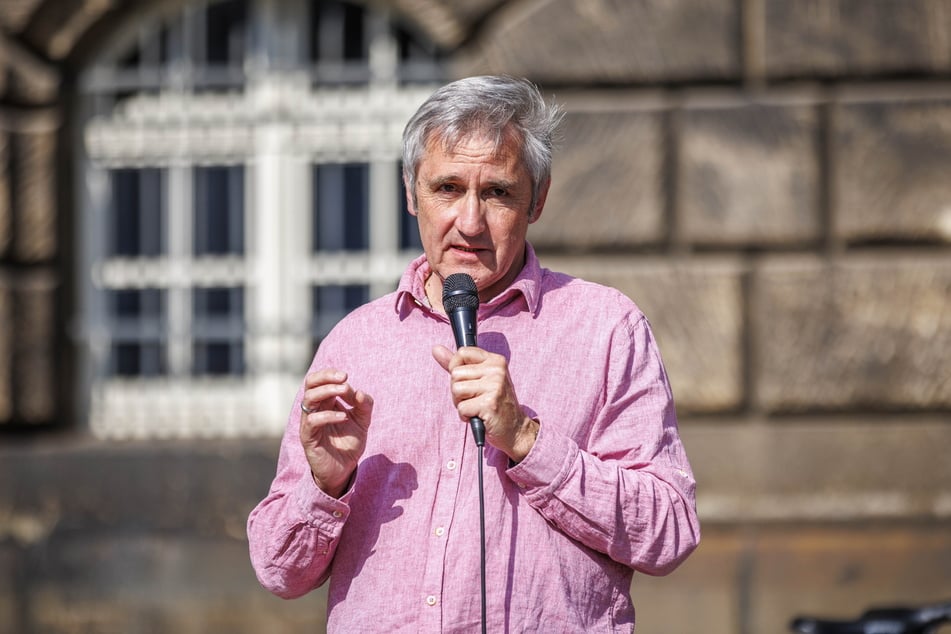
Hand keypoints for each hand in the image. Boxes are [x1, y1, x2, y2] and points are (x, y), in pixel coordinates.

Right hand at [299, 369, 372, 496]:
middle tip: (344, 378)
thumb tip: (360, 392)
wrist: (344, 470)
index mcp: (326, 402)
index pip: (320, 380)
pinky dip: (328, 415)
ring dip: (327, 391)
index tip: (346, 377)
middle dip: (326, 377)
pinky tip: (343, 417)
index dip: (332, 375)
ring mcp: (310, 422)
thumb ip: (364, 406)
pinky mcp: (308, 437)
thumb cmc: (349, 443)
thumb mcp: (362, 422)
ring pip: (309, 399)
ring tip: (345, 391)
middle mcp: (315, 409)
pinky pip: (313, 421)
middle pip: (310, 384)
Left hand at [432, 345, 537, 461]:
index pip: (463, 352)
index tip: (466, 380)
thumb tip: (436, 349)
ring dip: (461, 403)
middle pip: (455, 373)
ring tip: (476, 407)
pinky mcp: (490, 404)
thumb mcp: (478, 379)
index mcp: (495, 360)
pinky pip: (461, 408)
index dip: (456, 368)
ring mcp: (495, 386)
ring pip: (456, 389)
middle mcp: (497, 370)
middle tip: (474, 399)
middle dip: (458, 390)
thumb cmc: (493, 403)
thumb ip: (457, 364)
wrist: (514, 428)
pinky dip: (465, 416)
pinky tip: (478, 416)